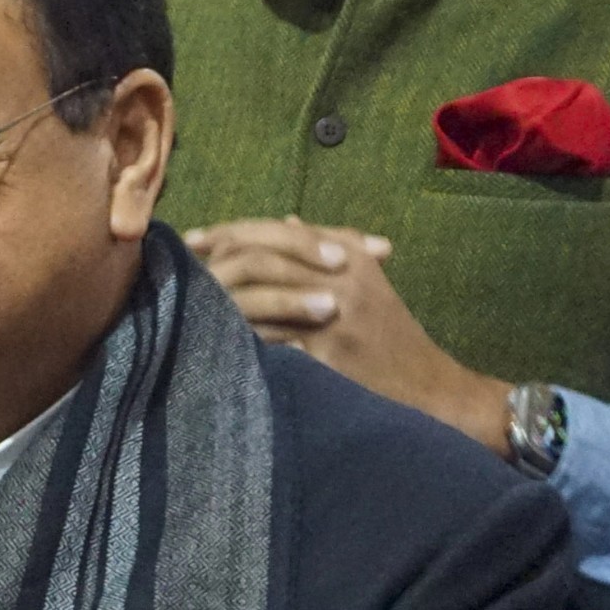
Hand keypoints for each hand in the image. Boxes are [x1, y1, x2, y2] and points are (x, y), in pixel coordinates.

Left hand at [194, 217, 509, 453]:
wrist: (428, 387)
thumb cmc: (388, 339)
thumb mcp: (363, 285)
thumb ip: (327, 252)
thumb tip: (288, 222)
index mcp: (349, 254)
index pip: (279, 230)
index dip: (232, 231)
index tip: (196, 240)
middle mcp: (343, 274)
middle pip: (264, 253)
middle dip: (217, 256)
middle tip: (181, 265)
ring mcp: (335, 311)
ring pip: (261, 292)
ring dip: (221, 296)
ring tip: (187, 300)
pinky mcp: (327, 348)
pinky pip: (270, 336)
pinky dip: (239, 335)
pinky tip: (209, 338)